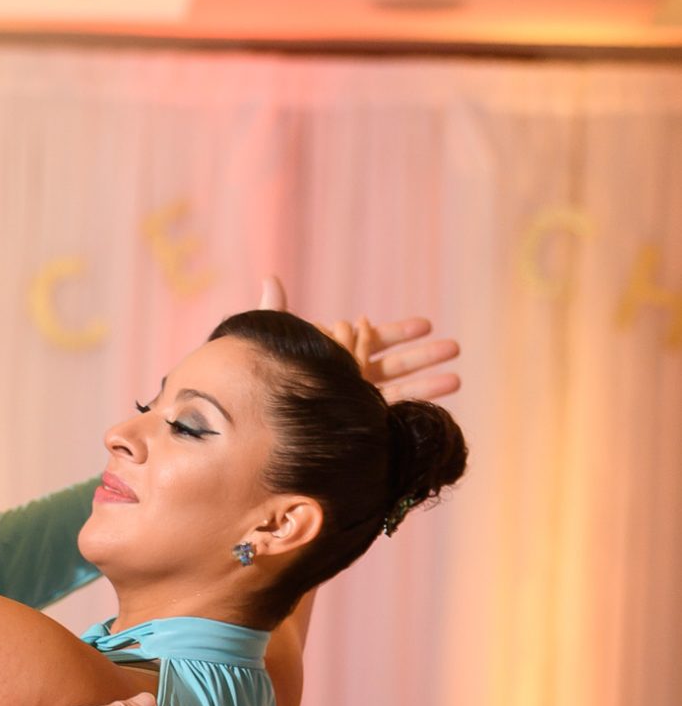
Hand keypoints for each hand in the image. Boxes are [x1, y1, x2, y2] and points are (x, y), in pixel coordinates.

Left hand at [258, 275, 460, 406]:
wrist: (248, 421)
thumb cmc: (257, 378)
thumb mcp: (268, 346)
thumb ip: (274, 313)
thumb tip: (270, 278)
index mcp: (334, 356)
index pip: (372, 339)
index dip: (399, 332)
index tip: (426, 325)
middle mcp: (346, 382)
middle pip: (392, 366)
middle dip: (424, 357)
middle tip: (455, 349)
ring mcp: (349, 406)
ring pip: (394, 394)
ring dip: (426, 387)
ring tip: (457, 381)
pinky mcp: (349, 426)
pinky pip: (381, 421)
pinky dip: (405, 417)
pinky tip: (431, 415)